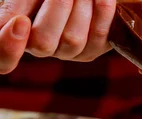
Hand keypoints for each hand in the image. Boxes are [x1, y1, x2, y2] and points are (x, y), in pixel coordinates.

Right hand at [0, 0, 115, 73]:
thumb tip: (15, 19)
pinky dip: (101, 12)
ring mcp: (69, 51)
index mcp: (16, 35)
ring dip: (78, 7)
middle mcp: (42, 47)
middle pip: (43, 43)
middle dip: (56, 8)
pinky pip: (99, 36)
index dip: (8, 48)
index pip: (3, 58)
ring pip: (72, 39)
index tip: (20, 22)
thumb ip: (16, 6)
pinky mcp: (94, 48)